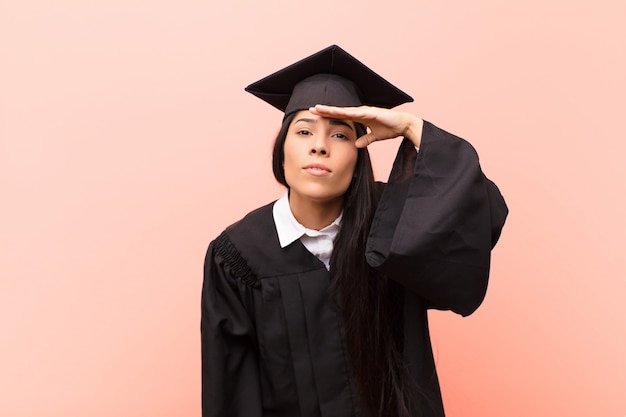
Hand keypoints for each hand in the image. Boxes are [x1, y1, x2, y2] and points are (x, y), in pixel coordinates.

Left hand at [309, 104, 423, 147]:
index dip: (328, 115)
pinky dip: (347, 112)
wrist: (404, 125)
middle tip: (311, 108)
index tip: (317, 115)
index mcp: (360, 116)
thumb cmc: (391, 128)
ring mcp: (365, 111)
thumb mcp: (375, 137)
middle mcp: (360, 112)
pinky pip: (357, 113)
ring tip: (319, 108)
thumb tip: (356, 144)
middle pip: (339, 110)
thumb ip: (365, 140)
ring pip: (345, 110)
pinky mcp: (372, 112)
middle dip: (325, 110)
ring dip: (332, 109)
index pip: (340, 115)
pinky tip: (338, 111)